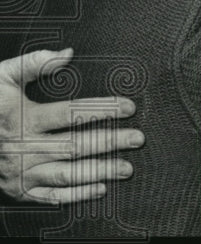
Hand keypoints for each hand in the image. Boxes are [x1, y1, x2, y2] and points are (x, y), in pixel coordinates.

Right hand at [0, 48, 143, 203]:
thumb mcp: (1, 77)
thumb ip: (34, 63)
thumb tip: (67, 53)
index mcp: (22, 119)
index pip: (71, 113)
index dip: (103, 109)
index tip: (129, 107)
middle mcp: (23, 148)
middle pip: (75, 146)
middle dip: (110, 142)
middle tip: (138, 138)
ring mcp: (21, 172)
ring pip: (67, 174)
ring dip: (100, 171)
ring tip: (127, 167)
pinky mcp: (19, 190)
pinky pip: (51, 197)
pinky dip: (76, 195)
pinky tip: (99, 188)